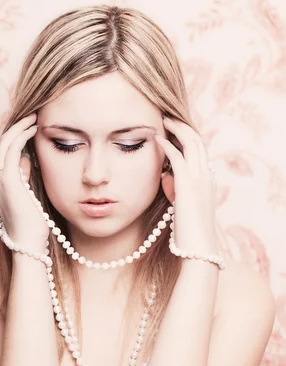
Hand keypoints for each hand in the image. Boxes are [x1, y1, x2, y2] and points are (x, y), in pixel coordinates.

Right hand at [0, 113, 49, 248]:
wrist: (29, 243)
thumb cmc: (33, 225)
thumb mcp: (30, 197)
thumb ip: (26, 178)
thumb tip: (26, 159)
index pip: (5, 153)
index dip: (17, 137)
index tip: (32, 127)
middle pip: (3, 145)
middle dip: (17, 128)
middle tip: (33, 116)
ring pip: (5, 143)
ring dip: (20, 128)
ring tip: (34, 118)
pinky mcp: (7, 180)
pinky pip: (11, 149)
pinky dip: (21, 135)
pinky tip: (34, 129)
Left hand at [154, 117, 217, 254]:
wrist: (197, 247)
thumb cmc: (188, 231)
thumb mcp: (182, 204)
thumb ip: (175, 187)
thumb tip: (165, 175)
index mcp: (208, 180)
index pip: (200, 150)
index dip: (188, 136)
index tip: (174, 129)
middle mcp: (207, 175)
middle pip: (197, 140)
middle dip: (183, 126)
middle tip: (168, 118)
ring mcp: (200, 178)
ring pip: (191, 143)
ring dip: (177, 129)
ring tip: (163, 121)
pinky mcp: (189, 183)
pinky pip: (178, 156)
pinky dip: (168, 145)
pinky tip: (157, 139)